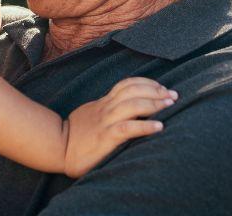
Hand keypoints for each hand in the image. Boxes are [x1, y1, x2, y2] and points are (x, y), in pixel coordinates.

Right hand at [62, 78, 176, 177]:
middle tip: (173, 96)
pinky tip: (159, 127)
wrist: (58, 146)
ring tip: (170, 105)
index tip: (164, 89)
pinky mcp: (106, 138)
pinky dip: (145, 126)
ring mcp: (106, 122)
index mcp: (104, 102)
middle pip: (134, 90)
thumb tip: (127, 108)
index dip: (147, 83)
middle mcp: (107, 108)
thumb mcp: (92, 114)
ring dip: (154, 103)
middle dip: (156, 91)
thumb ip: (107, 109)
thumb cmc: (77, 134)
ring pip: (133, 104)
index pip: (127, 84)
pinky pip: (128, 128)